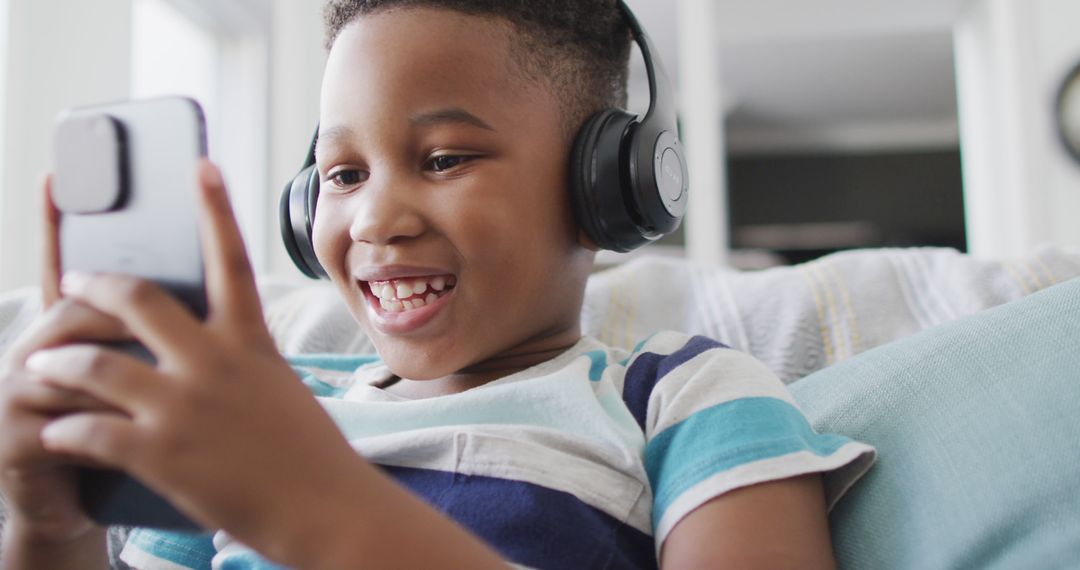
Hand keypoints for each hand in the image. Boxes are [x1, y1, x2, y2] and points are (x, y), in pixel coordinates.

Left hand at [21, 162, 364, 561]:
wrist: (325, 509)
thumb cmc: (311, 455)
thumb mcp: (281, 390)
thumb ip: (244, 364)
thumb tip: (222, 354)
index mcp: (250, 342)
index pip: (232, 259)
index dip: (215, 207)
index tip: (198, 165)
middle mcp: (213, 362)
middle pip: (137, 301)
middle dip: (94, 286)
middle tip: (71, 284)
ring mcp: (182, 406)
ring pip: (92, 364)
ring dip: (56, 363)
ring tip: (40, 365)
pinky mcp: (158, 453)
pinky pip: (86, 431)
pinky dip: (62, 431)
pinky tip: (55, 434)